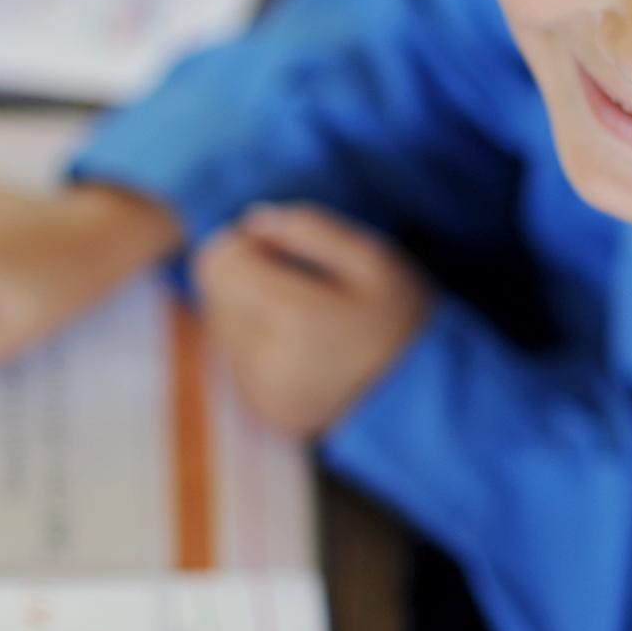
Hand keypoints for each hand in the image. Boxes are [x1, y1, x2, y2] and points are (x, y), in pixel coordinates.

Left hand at [193, 203, 429, 437]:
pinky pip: (233, 357)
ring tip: (302, 318)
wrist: (416, 397)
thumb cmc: (398, 318)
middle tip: (300, 283)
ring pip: (220, 322)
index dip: (247, 243)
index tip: (283, 250)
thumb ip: (309, 228)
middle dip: (248, 276)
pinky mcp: (258, 408)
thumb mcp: (372, 258)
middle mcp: (264, 361)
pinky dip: (256, 343)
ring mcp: (258, 391)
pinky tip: (298, 346)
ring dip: (249, 309)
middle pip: (215, 290)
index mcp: (292, 316)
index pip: (218, 260)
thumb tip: (251, 221)